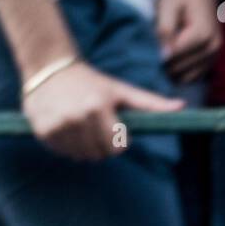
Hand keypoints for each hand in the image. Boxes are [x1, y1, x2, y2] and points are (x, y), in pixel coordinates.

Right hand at [22, 60, 183, 160]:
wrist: (50, 69)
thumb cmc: (93, 81)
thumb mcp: (122, 90)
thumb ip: (151, 103)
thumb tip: (182, 107)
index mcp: (99, 107)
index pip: (115, 147)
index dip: (119, 142)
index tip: (114, 128)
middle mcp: (77, 117)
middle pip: (98, 154)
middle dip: (101, 145)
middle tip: (96, 126)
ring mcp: (58, 125)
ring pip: (79, 156)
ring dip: (83, 147)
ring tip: (81, 125)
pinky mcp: (43, 131)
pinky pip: (62, 152)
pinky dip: (66, 145)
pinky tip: (66, 126)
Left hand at [156, 0, 221, 84]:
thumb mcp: (167, 5)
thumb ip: (165, 30)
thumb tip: (164, 57)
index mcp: (203, 33)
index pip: (174, 57)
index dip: (157, 56)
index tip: (146, 49)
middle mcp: (214, 46)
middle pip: (181, 69)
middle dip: (164, 64)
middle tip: (152, 51)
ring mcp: (216, 52)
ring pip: (189, 76)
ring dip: (173, 70)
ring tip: (161, 54)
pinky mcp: (214, 56)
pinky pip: (196, 74)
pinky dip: (183, 72)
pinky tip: (171, 60)